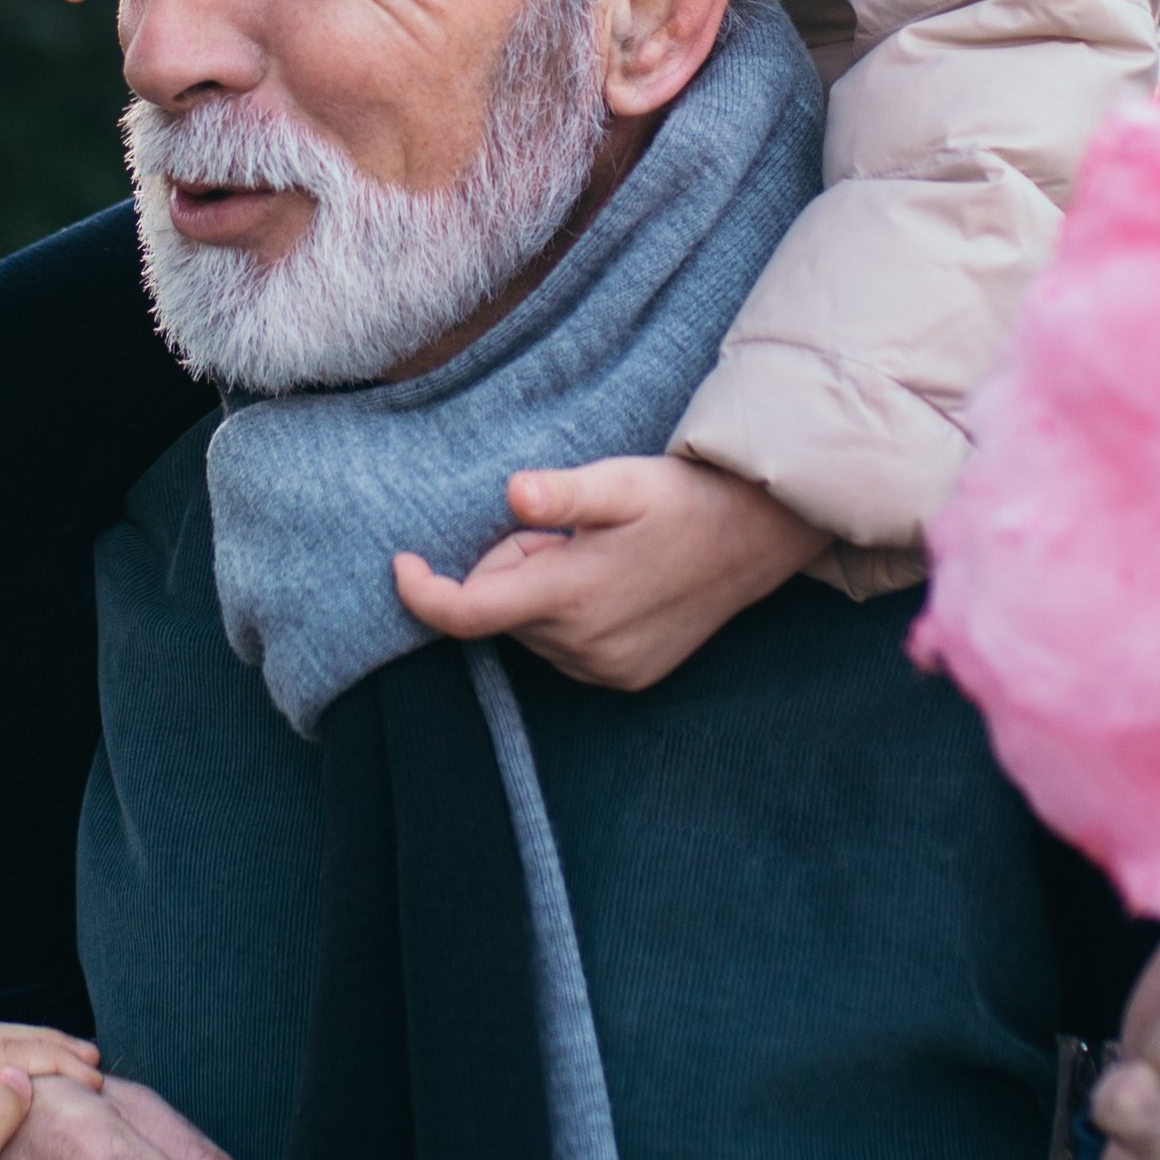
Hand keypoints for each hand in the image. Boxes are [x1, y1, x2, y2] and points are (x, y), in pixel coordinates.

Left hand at [392, 454, 824, 693]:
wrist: (756, 539)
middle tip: (562, 531)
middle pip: (500, 610)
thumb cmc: (682, 500)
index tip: (403, 562)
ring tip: (597, 555)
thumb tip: (514, 491)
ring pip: (530, 630)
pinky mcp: (626, 678)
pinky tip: (614, 585)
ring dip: (542, 593)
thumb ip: (563, 493)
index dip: (422, 592)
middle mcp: (582, 646)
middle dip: (512, 567)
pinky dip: (568, 618)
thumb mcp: (621, 481)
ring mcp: (606, 670)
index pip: (465, 614)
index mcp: (570, 596)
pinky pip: (564, 649)